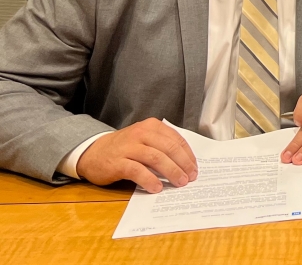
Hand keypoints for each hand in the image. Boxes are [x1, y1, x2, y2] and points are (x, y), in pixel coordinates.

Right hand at [76, 118, 197, 193]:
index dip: (188, 155)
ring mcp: (129, 147)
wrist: (92, 152)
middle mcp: (141, 133)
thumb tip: (186, 163)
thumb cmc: (124, 148)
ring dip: (172, 172)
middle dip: (183, 164)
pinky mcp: (118, 162)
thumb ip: (162, 146)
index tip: (195, 168)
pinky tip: (157, 188)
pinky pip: (138, 171)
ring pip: (157, 158)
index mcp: (152, 126)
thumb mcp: (145, 139)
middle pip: (169, 148)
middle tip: (191, 177)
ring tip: (180, 182)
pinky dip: (150, 180)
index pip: (176, 140)